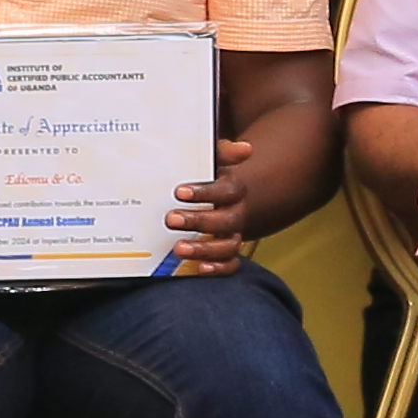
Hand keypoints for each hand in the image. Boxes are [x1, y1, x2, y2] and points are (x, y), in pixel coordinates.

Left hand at [165, 132, 268, 274]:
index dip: (206, 193)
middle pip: (227, 220)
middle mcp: (235, 213)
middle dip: (199, 221)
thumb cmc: (201, 177)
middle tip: (171, 219)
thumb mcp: (208, 160)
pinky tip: (200, 268)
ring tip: (178, 248)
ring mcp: (231, 235)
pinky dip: (219, 268)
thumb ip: (220, 152)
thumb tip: (246, 149)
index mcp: (231, 189)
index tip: (180, 192)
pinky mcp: (225, 254)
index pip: (228, 190)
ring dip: (205, 249)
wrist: (208, 199)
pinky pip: (230, 265)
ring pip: (229, 245)